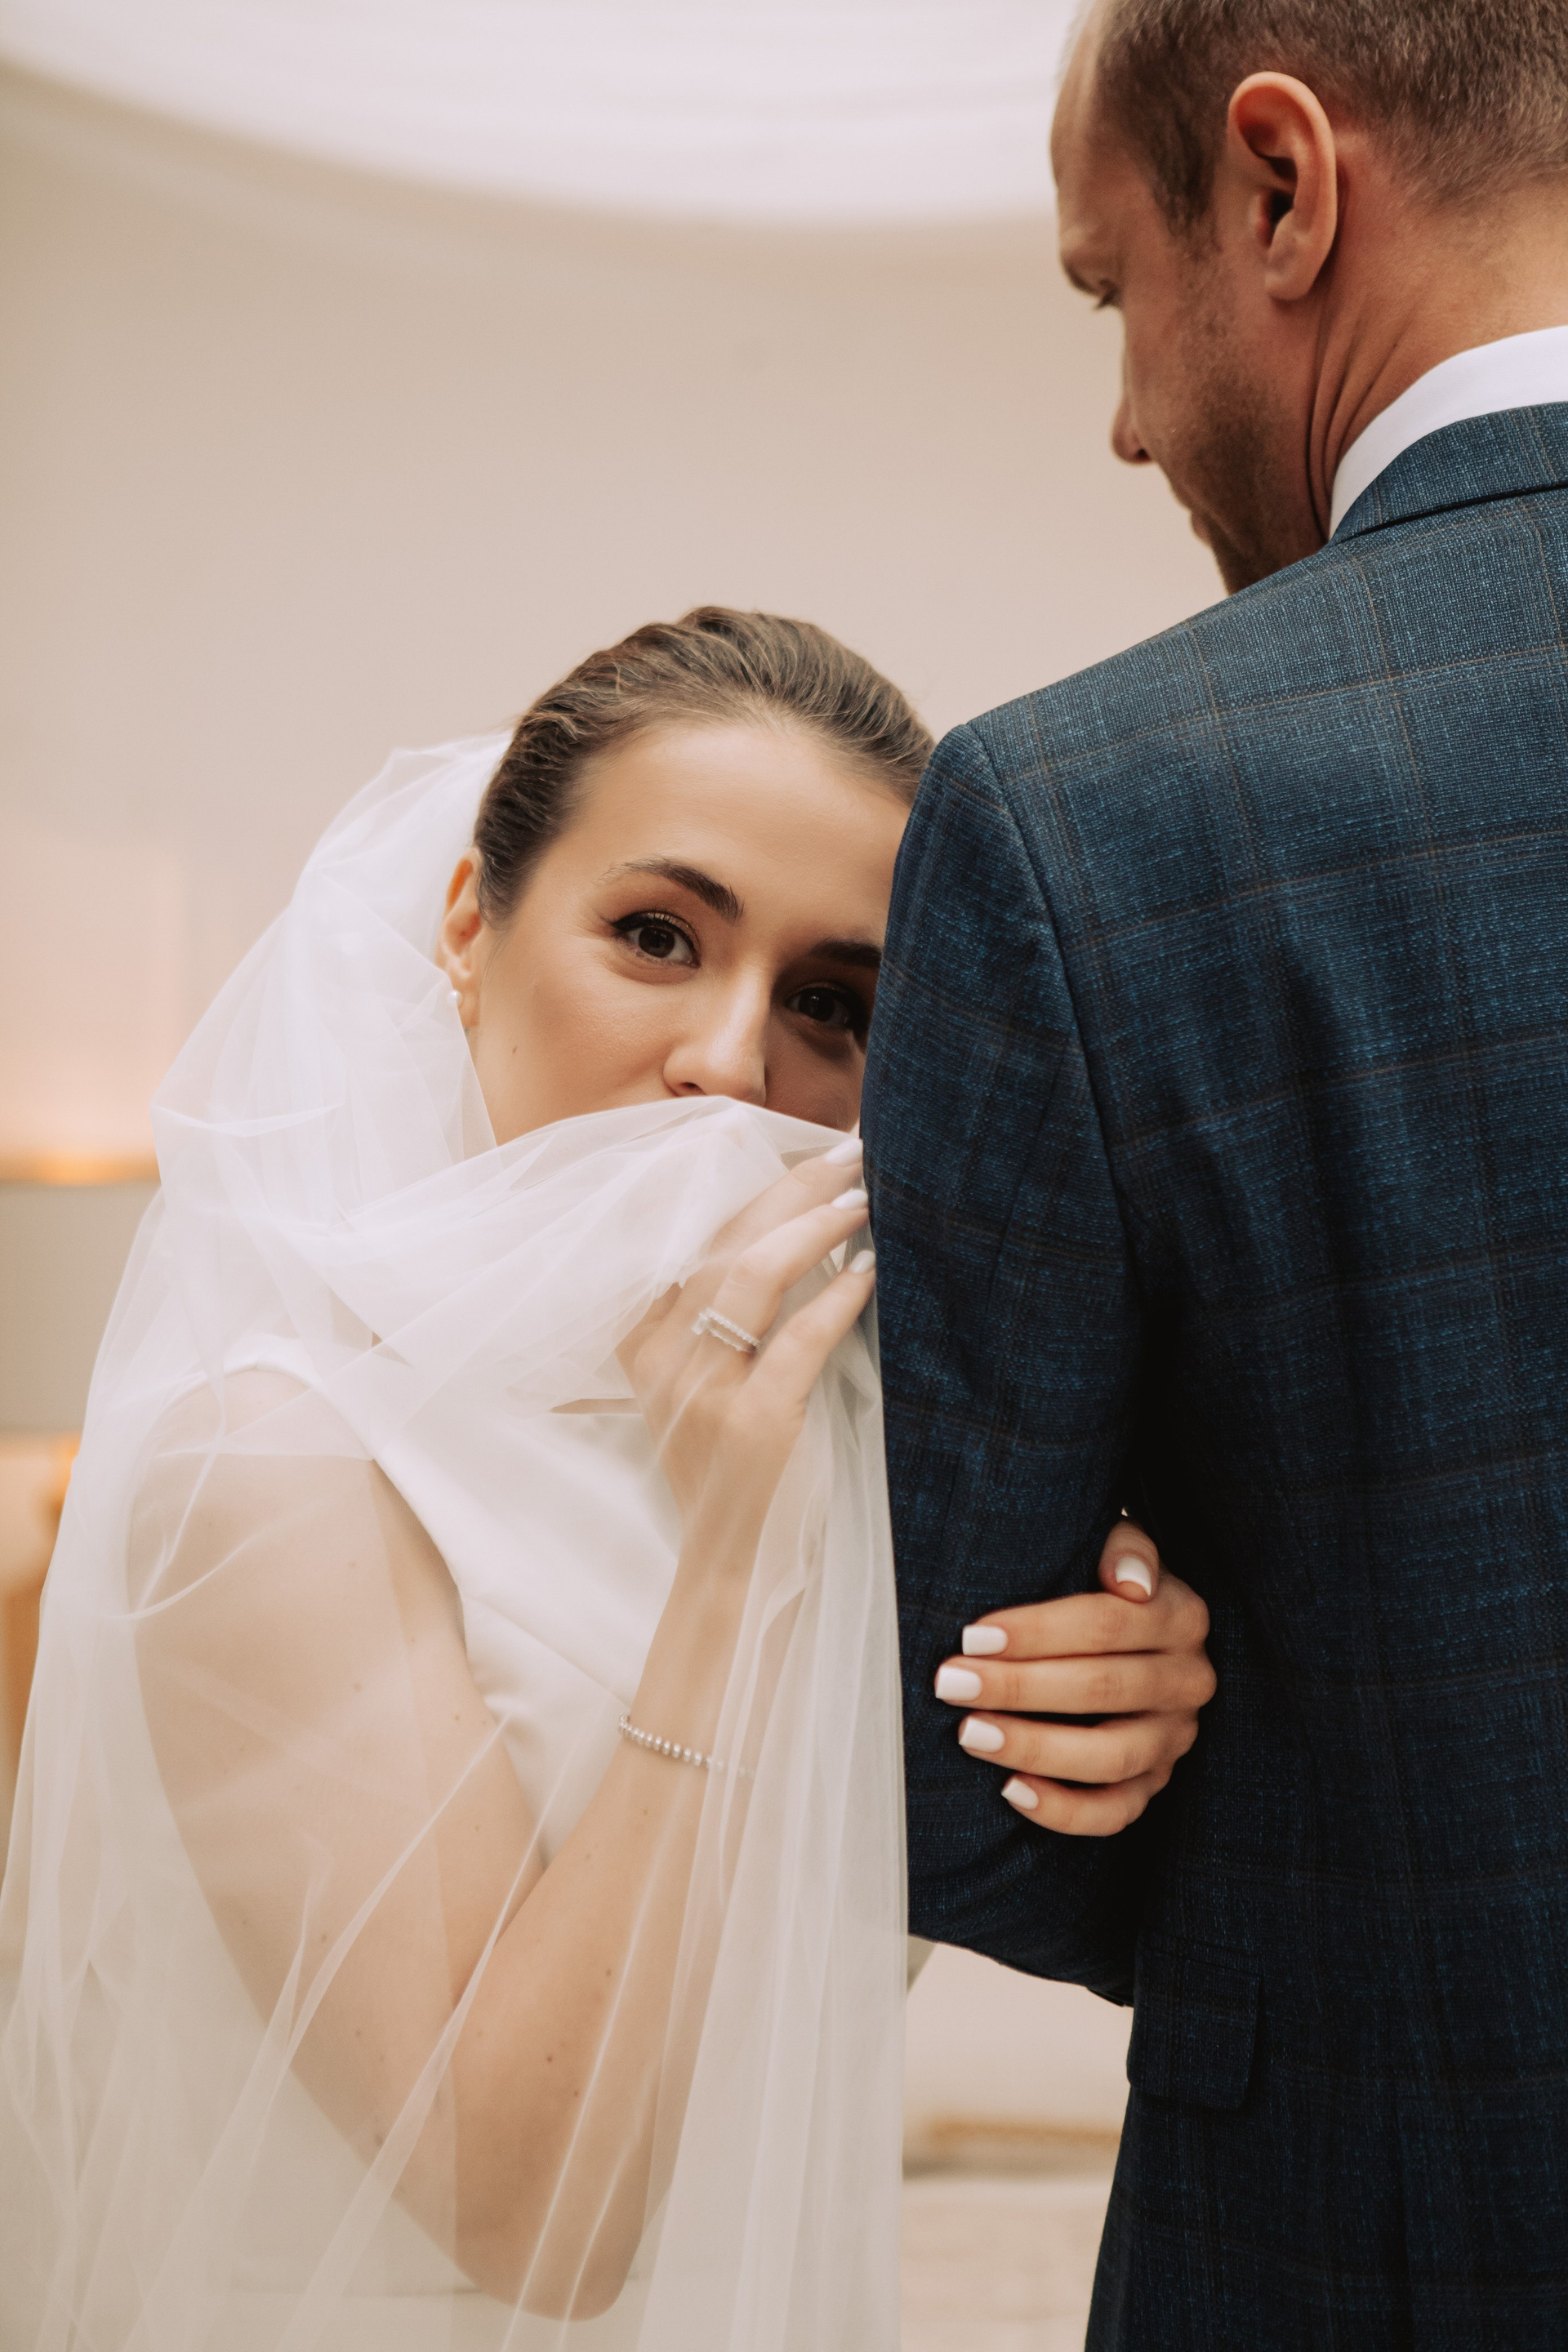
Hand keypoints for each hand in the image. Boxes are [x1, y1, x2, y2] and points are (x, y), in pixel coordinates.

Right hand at [618, 1139, 875, 1567]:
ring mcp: (700, 1392)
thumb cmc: (737, 1470)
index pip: (692, 1235)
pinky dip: (837, 1297)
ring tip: (863, 1203)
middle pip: (724, 1240)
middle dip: (793, 1187)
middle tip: (853, 1154)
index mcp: (642, 1340)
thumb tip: (795, 1230)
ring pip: (751, 1273)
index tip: (808, 1149)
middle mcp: (661, 1359)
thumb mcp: (704, 1386)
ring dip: (814, 1226)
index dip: (753, 1184)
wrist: (733, 1568)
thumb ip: (725, 1318)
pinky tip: (869, 1273)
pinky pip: (798, 1338)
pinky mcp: (749, 1425)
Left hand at [932, 1525, 1215, 1835]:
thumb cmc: (1104, 1584)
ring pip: (1110, 1757)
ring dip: (1034, 1748)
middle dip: (1018, 1688)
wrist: (1136, 1635)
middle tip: (950, 1683)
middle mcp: (1188, 1680)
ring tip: (971, 1734)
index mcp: (1181, 1617)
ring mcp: (1175, 1739)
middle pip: (1102, 1689)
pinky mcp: (1156, 1784)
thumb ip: (1126, 1547)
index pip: (1108, 1624)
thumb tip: (1130, 1581)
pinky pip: (1115, 1813)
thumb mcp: (1119, 1549)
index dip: (1038, 1632)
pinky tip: (1011, 1792)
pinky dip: (1063, 1811)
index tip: (972, 1636)